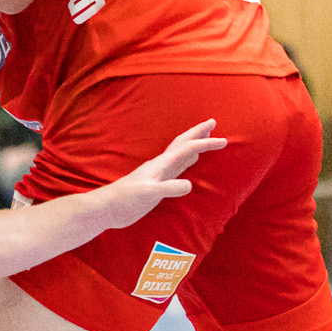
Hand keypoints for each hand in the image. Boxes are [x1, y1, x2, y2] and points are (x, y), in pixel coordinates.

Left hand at [95, 121, 226, 229]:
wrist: (107, 208)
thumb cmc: (125, 201)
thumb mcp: (148, 195)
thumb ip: (168, 188)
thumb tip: (189, 185)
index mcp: (161, 165)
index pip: (187, 149)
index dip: (205, 144)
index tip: (224, 141)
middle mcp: (161, 165)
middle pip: (183, 144)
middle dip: (199, 133)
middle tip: (213, 122)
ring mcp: (158, 173)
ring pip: (180, 153)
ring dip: (194, 144)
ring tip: (205, 137)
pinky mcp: (157, 183)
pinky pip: (177, 166)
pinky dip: (187, 160)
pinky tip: (190, 161)